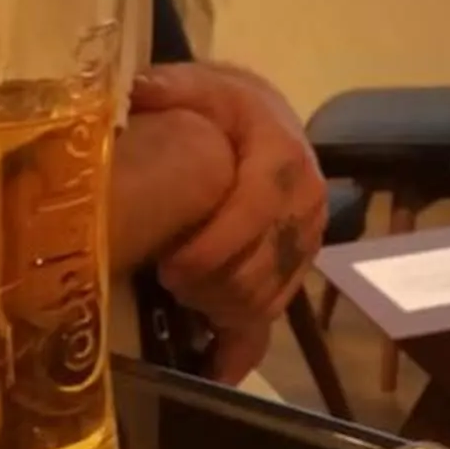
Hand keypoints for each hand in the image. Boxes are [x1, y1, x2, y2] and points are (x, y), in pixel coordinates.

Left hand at [126, 64, 326, 329]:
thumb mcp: (199, 86)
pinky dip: (243, 338)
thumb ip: (170, 89)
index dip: (214, 248)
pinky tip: (212, 362)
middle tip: (167, 284)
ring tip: (181, 299)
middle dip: (213, 285)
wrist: (264, 117)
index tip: (169, 268)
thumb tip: (141, 92)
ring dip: (222, 308)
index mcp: (282, 154)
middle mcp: (306, 198)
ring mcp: (307, 236)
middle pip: (264, 262)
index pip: (255, 210)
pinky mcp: (300, 263)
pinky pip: (276, 309)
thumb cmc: (223, 106)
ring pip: (269, 293)